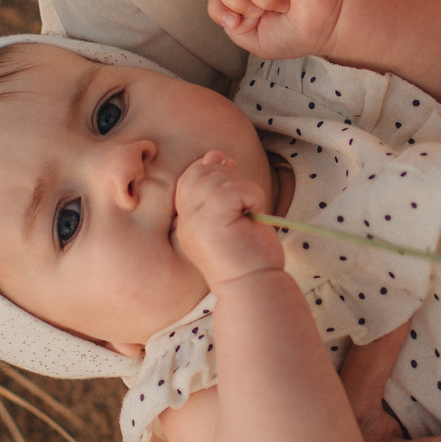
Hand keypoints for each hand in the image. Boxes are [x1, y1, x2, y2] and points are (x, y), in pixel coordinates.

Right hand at [172, 151, 283, 285]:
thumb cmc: (247, 257)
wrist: (254, 287)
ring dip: (245, 192)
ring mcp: (195, 220)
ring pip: (220, 178)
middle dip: (231, 181)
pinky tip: (252, 218)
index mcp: (186, 220)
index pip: (190, 176)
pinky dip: (253, 198)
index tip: (236, 196)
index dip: (215, 175)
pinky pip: (236, 188)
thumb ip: (220, 188)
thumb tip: (215, 154)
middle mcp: (185, 220)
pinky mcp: (211, 220)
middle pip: (203, 172)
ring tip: (247, 217)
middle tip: (244, 210)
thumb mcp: (231, 216)